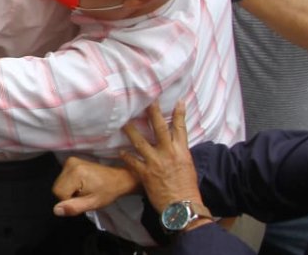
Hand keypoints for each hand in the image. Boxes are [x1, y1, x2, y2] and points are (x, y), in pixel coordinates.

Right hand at [52, 157, 139, 216]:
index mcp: (76, 173)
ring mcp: (70, 160)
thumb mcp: (92, 203)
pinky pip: (62, 177)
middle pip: (57, 187)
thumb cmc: (107, 192)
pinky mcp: (71, 161)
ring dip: (69, 190)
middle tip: (83, 195)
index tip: (82, 199)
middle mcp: (70, 163)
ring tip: (83, 189)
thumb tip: (56, 210)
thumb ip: (73, 207)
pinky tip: (81, 184)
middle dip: (68, 195)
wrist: (117, 179)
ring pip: (59, 183)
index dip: (68, 200)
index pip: (58, 192)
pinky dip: (70, 184)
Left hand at [118, 101, 205, 215]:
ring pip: (140, 141)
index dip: (179, 113)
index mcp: (182, 152)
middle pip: (159, 128)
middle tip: (146, 100)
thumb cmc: (187, 189)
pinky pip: (132, 161)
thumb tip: (175, 147)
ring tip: (123, 122)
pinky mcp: (145, 173)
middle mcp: (169, 153)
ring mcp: (156, 162)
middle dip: (153, 112)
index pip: (180, 128)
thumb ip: (180, 155)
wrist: (183, 207)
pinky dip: (126, 156)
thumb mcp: (188, 168)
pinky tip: (119, 152)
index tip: (178, 101)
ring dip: (130, 131)